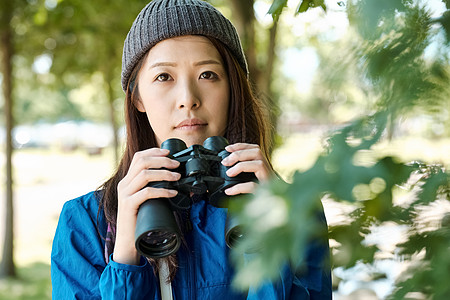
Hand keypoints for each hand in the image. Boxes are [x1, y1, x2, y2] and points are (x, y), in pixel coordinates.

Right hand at [113, 148, 180, 264]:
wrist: (129, 242)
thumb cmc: (142, 221)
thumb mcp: (148, 200)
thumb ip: (155, 189)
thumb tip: (176, 180)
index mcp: (128, 181)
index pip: (139, 157)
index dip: (154, 151)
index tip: (169, 152)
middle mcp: (124, 184)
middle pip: (142, 161)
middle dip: (162, 160)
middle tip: (177, 164)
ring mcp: (125, 194)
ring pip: (144, 174)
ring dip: (164, 173)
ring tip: (177, 177)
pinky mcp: (129, 205)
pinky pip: (147, 192)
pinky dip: (162, 190)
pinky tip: (172, 192)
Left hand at [221, 143, 272, 195]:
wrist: (278, 210)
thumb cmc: (263, 195)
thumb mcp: (254, 181)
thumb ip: (245, 174)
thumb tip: (226, 169)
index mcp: (264, 166)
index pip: (254, 148)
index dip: (241, 146)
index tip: (227, 148)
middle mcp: (268, 170)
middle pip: (257, 152)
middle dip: (239, 153)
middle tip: (225, 162)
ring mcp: (269, 180)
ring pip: (259, 164)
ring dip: (241, 166)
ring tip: (229, 173)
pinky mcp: (267, 193)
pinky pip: (253, 186)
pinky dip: (239, 187)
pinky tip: (230, 191)